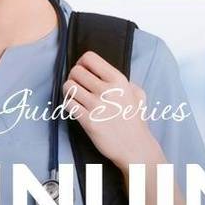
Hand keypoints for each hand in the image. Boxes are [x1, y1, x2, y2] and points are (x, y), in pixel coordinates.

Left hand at [63, 51, 162, 169]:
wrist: (135, 147)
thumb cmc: (135, 120)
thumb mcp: (137, 94)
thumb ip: (123, 81)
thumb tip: (103, 72)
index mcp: (119, 80)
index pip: (90, 58)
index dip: (82, 62)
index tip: (83, 70)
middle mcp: (107, 90)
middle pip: (76, 71)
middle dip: (73, 77)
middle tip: (78, 86)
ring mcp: (97, 106)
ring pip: (68, 86)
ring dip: (69, 91)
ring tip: (76, 97)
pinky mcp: (88, 121)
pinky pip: (67, 104)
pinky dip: (68, 105)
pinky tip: (76, 109)